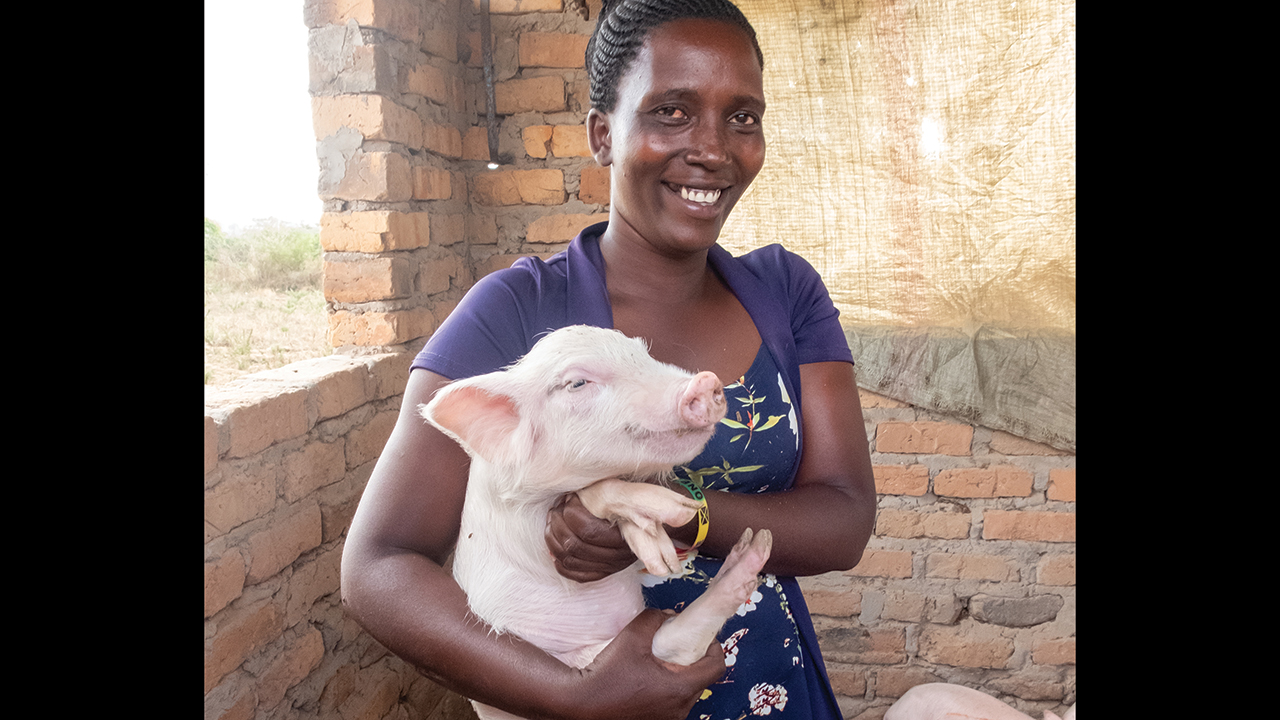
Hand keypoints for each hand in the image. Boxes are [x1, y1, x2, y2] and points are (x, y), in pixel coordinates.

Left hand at [546, 492, 635, 581]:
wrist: (651, 525)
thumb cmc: (631, 502)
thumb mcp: (621, 494)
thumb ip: (601, 495)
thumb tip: (569, 497)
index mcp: (624, 534)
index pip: (586, 530)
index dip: (571, 513)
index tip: (569, 499)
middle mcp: (618, 556)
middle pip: (574, 546)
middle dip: (557, 525)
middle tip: (555, 510)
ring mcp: (610, 567)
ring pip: (570, 560)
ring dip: (553, 541)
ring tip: (551, 524)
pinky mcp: (603, 573)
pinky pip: (576, 575)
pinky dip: (560, 563)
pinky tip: (555, 549)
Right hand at [571, 608, 724, 719]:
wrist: (581, 702)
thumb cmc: (607, 673)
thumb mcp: (633, 635)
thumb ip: (656, 618)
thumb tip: (669, 616)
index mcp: (680, 688)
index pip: (716, 666)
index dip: (714, 646)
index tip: (703, 636)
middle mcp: (679, 709)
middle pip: (701, 679)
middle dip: (693, 660)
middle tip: (678, 646)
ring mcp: (667, 719)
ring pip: (685, 692)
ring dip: (679, 676)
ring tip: (659, 662)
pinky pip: (670, 703)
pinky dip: (666, 689)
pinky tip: (647, 678)